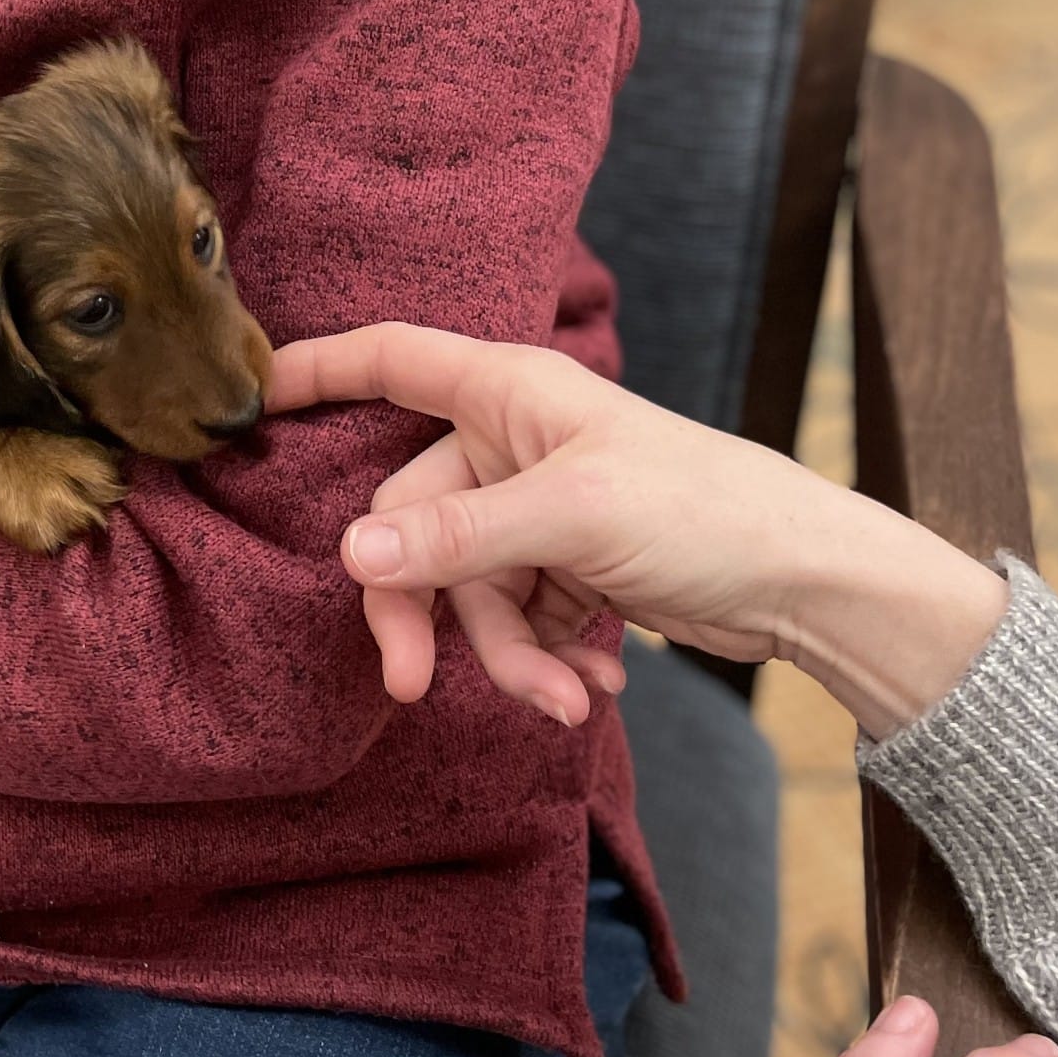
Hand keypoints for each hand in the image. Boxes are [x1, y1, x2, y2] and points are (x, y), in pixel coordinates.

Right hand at [266, 324, 1007, 734]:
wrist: (809, 584)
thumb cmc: (705, 510)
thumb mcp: (574, 519)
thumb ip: (460, 541)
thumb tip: (351, 555)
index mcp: (507, 392)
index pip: (389, 360)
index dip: (317, 370)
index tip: (249, 395)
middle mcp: (511, 443)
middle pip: (412, 521)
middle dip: (427, 610)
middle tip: (415, 685)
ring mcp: (537, 509)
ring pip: (465, 589)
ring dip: (506, 653)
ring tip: (567, 696)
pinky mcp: (568, 568)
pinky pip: (515, 619)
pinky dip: (545, 658)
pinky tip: (596, 680)